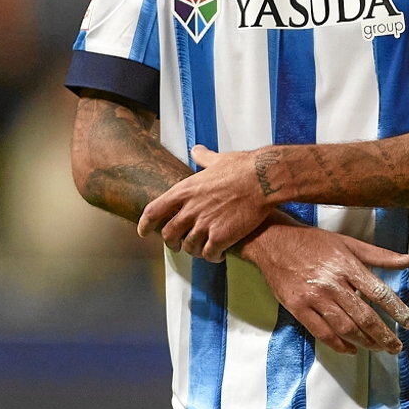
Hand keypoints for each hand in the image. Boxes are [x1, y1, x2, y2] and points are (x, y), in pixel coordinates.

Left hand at [137, 144, 268, 260]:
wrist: (264, 179)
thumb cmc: (244, 167)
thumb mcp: (219, 159)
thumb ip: (204, 158)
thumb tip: (197, 150)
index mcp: (185, 190)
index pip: (153, 211)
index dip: (145, 225)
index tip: (144, 232)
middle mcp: (190, 209)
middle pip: (168, 234)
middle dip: (171, 243)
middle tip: (178, 245)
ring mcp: (204, 224)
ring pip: (189, 247)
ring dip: (194, 251)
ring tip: (203, 250)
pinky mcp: (220, 236)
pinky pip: (209, 254)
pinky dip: (212, 257)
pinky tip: (219, 255)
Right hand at [242, 221, 408, 355]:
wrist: (274, 240)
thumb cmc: (314, 241)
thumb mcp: (349, 243)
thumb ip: (379, 255)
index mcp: (347, 265)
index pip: (378, 292)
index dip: (397, 310)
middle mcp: (332, 282)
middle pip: (364, 315)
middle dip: (384, 334)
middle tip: (397, 346)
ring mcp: (314, 297)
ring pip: (345, 327)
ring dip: (365, 341)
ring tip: (378, 348)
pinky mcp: (298, 308)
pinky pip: (322, 332)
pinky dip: (338, 345)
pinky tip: (351, 349)